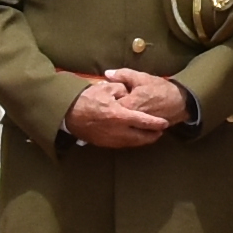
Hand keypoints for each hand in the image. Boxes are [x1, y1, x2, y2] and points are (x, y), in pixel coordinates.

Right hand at [68, 69, 184, 146]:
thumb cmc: (86, 99)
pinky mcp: (104, 143)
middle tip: (160, 132)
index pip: (143, 121)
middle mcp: (118, 131)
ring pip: (132, 143)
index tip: (164, 123)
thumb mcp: (105, 88)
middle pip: (141, 137)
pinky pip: (122, 144)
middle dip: (152, 136)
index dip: (156, 123)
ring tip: (149, 136)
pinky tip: (133, 137)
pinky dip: (130, 142)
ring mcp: (110, 139)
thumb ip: (121, 89)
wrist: (68, 114)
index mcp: (120, 116)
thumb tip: (128, 91)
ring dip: (142, 140)